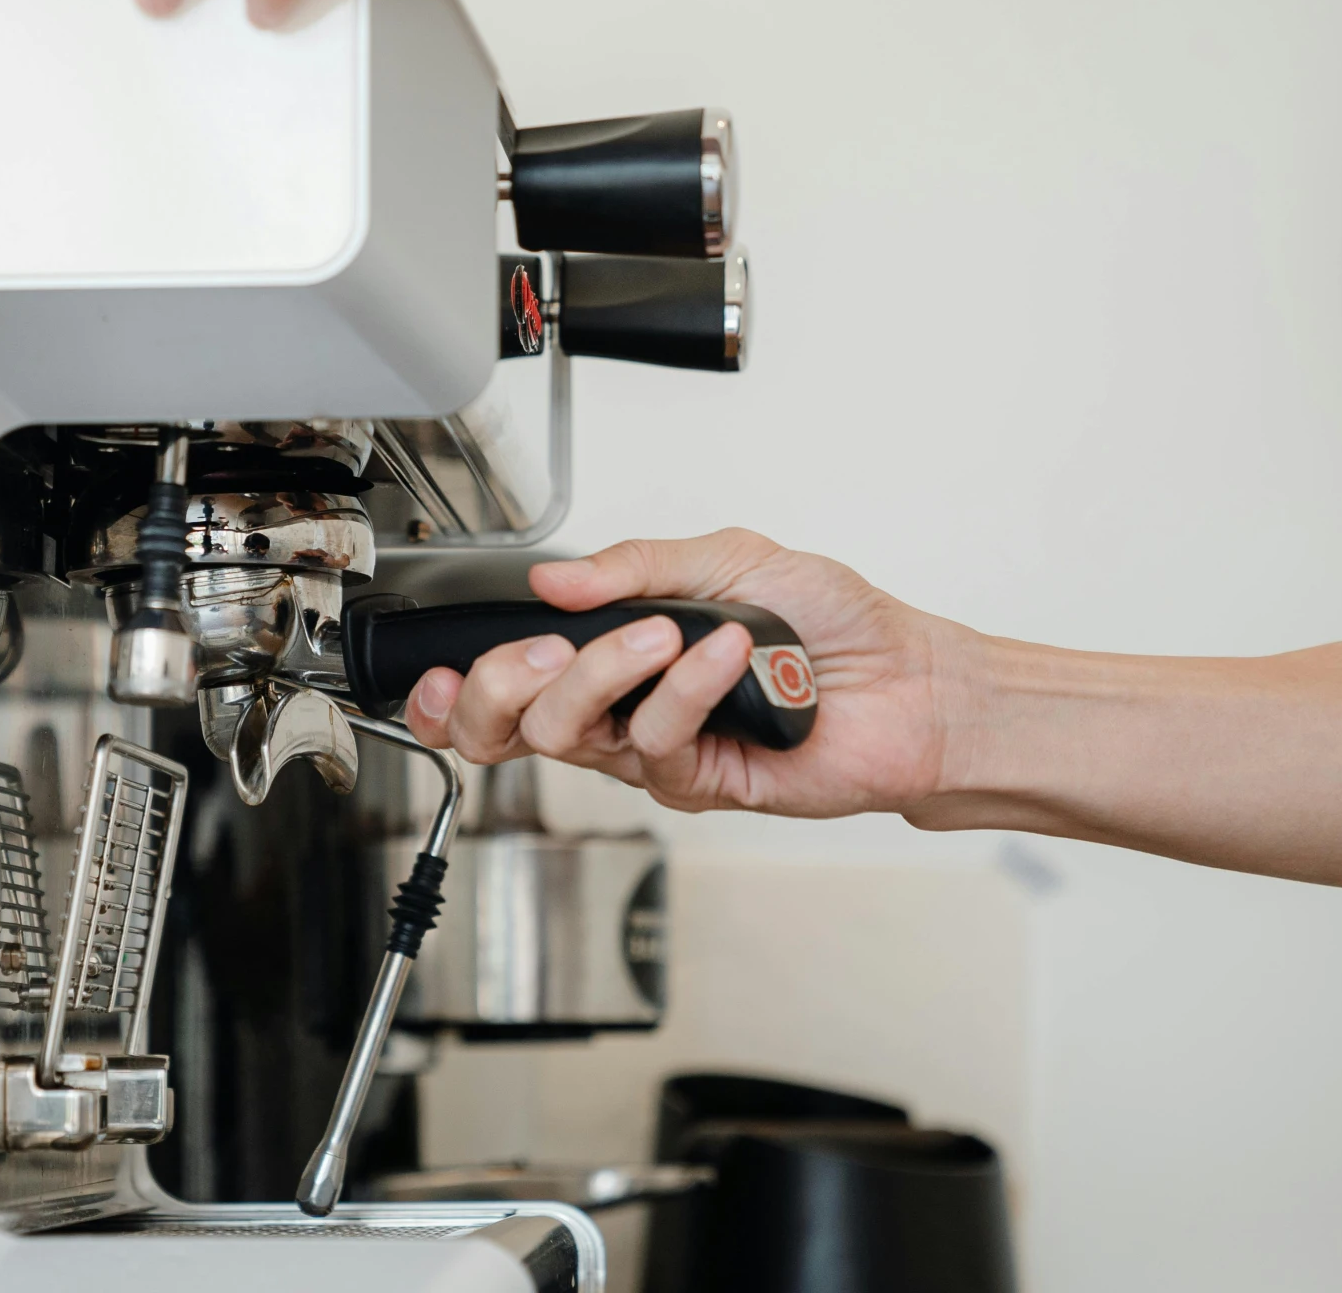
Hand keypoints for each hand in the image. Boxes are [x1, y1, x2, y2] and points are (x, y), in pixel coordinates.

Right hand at [402, 529, 977, 816]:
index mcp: (613, 654)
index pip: (508, 686)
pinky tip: (730, 654)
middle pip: (510, 727)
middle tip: (537, 651)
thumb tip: (554, 581)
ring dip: (602, 675)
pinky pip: (657, 742)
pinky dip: (686, 689)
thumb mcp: (725, 558)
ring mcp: (657, 749)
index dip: (453, 691)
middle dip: (499, 686)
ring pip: (572, 736)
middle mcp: (623, 708)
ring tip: (661, 636)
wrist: (908, 679)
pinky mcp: (700, 782)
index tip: (433, 672)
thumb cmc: (830, 620)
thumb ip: (634, 568)